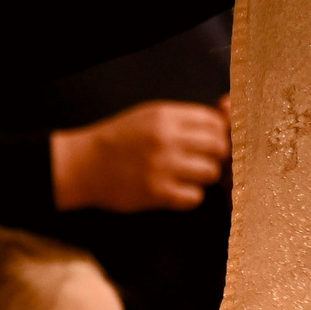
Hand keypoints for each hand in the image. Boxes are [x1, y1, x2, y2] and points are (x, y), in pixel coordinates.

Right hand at [51, 100, 228, 212]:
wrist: (82, 165)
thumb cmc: (118, 141)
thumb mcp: (148, 117)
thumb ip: (185, 118)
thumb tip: (228, 112)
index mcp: (164, 116)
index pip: (215, 122)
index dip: (217, 133)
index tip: (207, 142)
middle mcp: (166, 139)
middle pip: (219, 147)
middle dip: (215, 156)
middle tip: (200, 161)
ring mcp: (162, 167)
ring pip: (211, 172)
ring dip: (202, 176)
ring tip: (185, 176)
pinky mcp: (156, 193)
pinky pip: (194, 197)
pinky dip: (189, 196)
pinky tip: (174, 191)